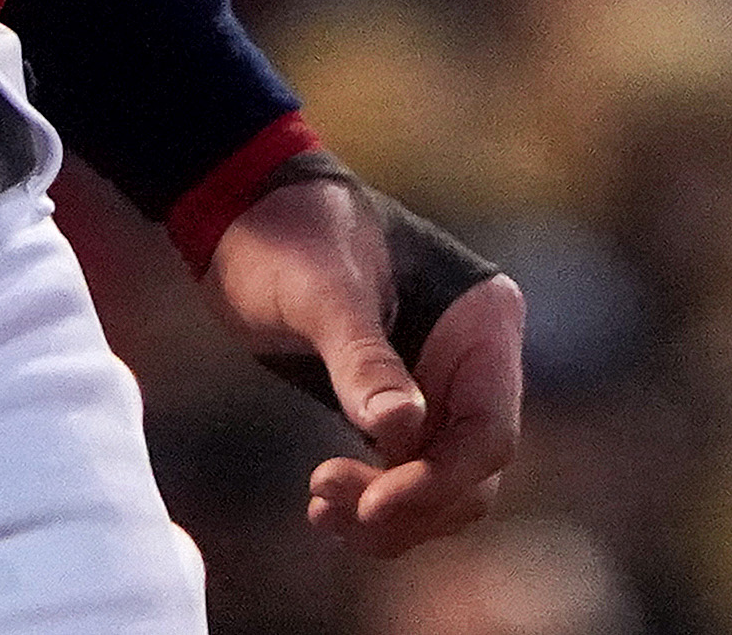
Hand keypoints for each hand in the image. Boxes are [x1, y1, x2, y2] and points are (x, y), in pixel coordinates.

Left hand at [204, 179, 526, 556]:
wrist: (243, 218)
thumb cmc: (289, 234)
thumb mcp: (322, 291)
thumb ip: (362, 357)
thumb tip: (402, 430)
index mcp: (482, 321)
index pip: (487, 430)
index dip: (437, 480)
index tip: (374, 502)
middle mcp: (474, 360)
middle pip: (469, 471)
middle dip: (407, 502)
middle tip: (328, 494)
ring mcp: (439, 388)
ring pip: (439, 486)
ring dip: (386, 514)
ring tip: (320, 505)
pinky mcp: (399, 409)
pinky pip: (405, 479)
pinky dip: (372, 504)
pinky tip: (323, 505)